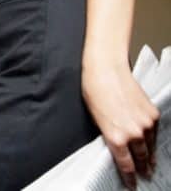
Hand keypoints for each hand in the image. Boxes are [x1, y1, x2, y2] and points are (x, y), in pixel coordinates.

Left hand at [82, 62, 158, 189]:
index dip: (129, 177)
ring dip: (150, 155)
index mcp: (116, 137)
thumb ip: (108, 135)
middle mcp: (134, 133)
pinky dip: (153, 137)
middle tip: (145, 175)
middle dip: (143, 168)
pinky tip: (151, 141)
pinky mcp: (153, 113)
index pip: (126, 165)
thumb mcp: (96, 119)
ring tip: (150, 163)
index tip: (131, 184)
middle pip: (142, 157)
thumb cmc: (94, 91)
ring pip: (150, 145)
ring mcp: (146, 123)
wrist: (106, 70)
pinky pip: (155, 131)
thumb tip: (115, 144)